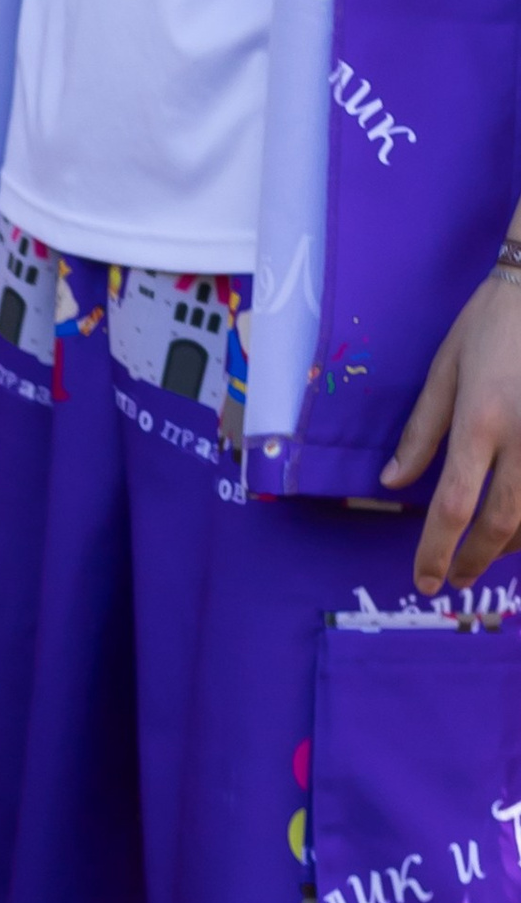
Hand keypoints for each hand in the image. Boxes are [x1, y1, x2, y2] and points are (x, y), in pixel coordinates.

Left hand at [384, 273, 520, 590]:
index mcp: (481, 421)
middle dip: (478, 560)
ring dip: (514, 543)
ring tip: (491, 552)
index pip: (454, 504)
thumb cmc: (494, 322)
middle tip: (457, 578)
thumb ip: (421, 431)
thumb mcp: (446, 369)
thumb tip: (393, 484)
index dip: (437, 550)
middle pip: (503, 521)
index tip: (425, 580)